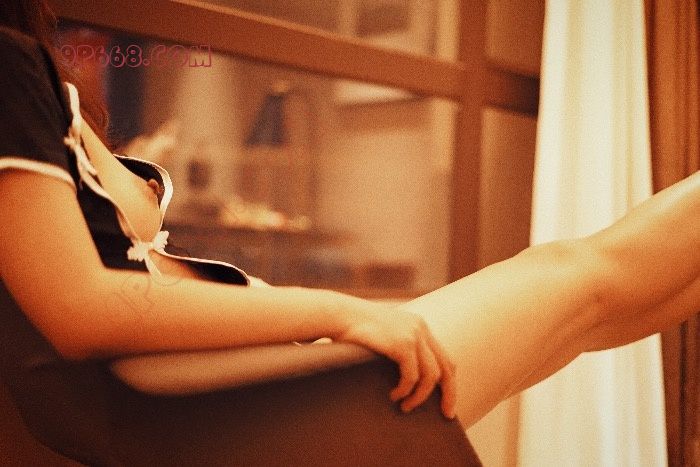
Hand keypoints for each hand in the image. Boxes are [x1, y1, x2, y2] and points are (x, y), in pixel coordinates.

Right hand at [337, 303, 456, 418]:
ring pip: (431, 376)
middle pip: (447, 367)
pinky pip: (413, 376)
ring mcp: (413, 335)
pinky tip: (394, 395)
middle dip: (449, 393)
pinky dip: (405, 390)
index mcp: (419, 326)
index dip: (448, 381)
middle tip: (447, 414)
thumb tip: (405, 377)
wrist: (339, 315)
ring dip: (420, 396)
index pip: (444, 357)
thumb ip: (398, 348)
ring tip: (406, 407)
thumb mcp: (383, 335)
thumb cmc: (354, 329)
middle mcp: (421, 328)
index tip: (447, 401)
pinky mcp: (402, 344)